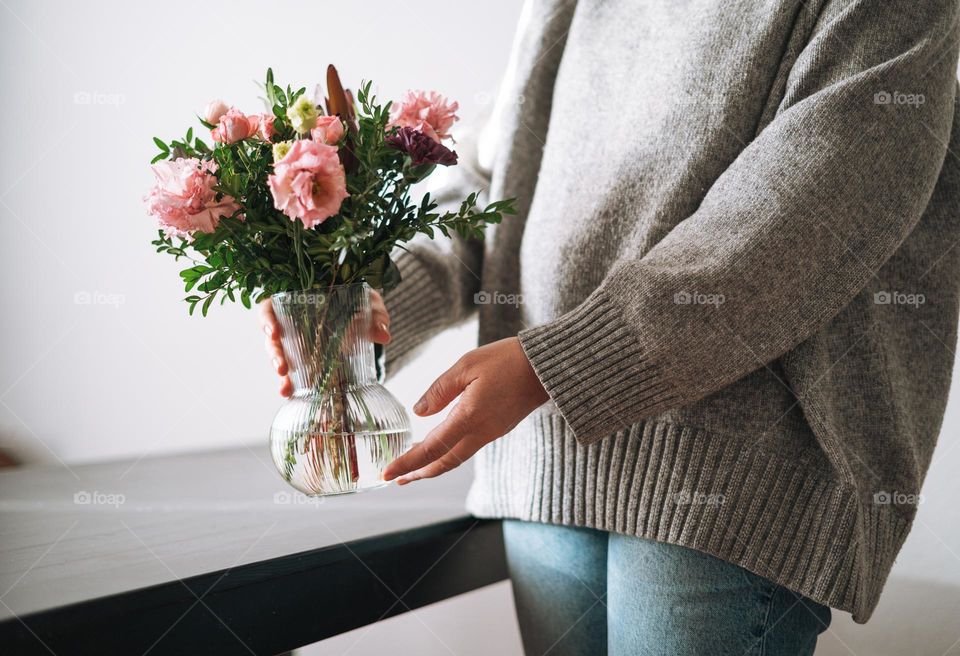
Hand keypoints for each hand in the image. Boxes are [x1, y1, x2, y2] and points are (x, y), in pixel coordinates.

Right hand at [258, 290, 391, 396]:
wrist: (365, 316)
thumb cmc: (361, 304)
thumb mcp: (369, 304)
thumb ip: (376, 315)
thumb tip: (383, 335)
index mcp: (299, 301)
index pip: (271, 307)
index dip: (267, 319)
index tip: (273, 332)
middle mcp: (291, 321)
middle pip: (271, 336)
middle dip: (274, 353)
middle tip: (282, 367)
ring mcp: (294, 341)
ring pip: (277, 354)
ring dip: (279, 370)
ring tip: (285, 386)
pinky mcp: (302, 358)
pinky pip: (290, 369)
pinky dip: (288, 382)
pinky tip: (288, 393)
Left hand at [382, 337, 548, 484]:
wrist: (547, 367)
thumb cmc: (508, 360)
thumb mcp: (467, 365)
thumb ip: (440, 389)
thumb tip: (419, 411)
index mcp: (469, 417)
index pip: (431, 449)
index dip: (407, 463)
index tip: (387, 473)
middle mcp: (480, 432)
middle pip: (443, 463)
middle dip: (418, 473)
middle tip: (396, 478)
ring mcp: (491, 432)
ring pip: (456, 458)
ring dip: (433, 465)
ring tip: (414, 469)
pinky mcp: (498, 428)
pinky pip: (468, 448)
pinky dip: (448, 454)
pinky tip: (440, 447)